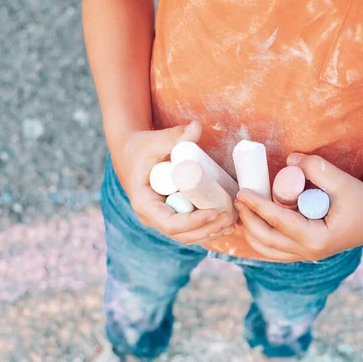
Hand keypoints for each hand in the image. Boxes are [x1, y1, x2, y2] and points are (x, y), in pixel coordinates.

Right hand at [112, 121, 235, 243]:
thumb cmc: (141, 147)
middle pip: (181, 234)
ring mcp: (161, 218)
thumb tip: (197, 126)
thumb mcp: (155, 141)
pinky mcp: (171, 214)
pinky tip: (226, 225)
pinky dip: (206, 228)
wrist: (130, 153)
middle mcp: (151, 216)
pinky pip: (189, 228)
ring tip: (232, 223)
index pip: (170, 223)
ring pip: (186, 235)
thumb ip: (175, 136)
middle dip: (207, 230)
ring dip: (210, 233)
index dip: (194, 222)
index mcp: (144, 202)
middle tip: (230, 218)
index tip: (215, 212)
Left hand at [234, 153, 362, 261]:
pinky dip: (261, 239)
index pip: (278, 222)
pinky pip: (277, 250)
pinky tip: (251, 225)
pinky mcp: (306, 252)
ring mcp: (307, 255)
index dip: (257, 207)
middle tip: (237, 200)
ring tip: (240, 213)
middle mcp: (310, 252)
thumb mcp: (343, 181)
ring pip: (269, 250)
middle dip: (248, 220)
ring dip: (251, 233)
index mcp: (317, 238)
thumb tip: (290, 160)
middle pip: (267, 240)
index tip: (242, 193)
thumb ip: (317, 168)